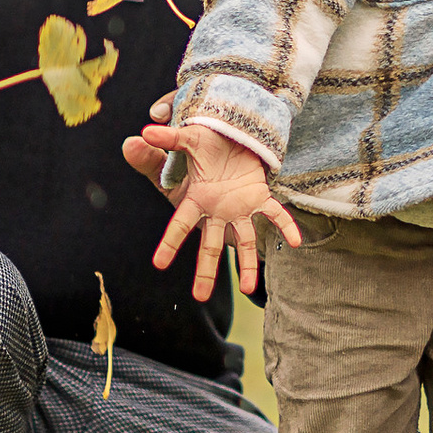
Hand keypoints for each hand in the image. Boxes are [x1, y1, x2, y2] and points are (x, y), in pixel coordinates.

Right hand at [120, 118, 300, 302]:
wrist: (233, 136)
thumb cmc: (206, 142)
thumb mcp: (186, 140)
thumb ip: (165, 141)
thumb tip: (136, 137)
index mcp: (197, 199)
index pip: (180, 224)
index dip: (169, 242)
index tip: (158, 264)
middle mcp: (218, 210)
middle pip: (210, 244)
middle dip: (206, 270)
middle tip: (200, 296)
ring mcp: (240, 207)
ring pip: (244, 240)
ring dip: (247, 264)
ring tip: (249, 288)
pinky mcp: (260, 198)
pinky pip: (274, 214)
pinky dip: (285, 226)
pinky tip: (296, 241)